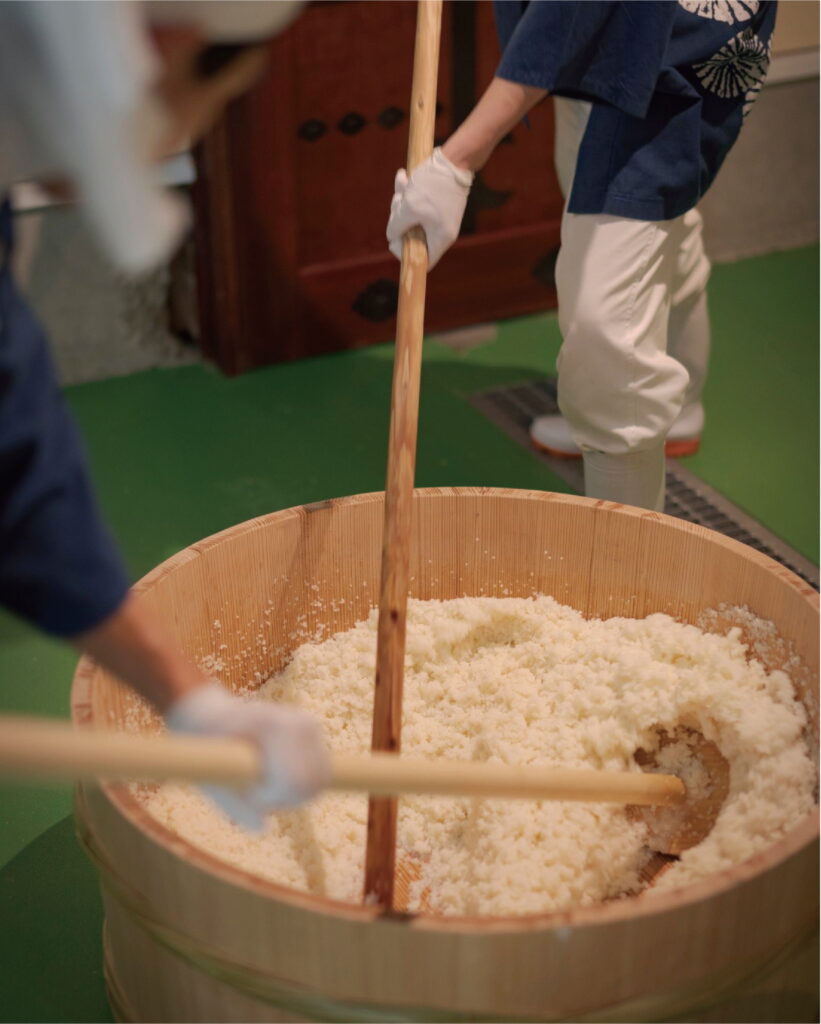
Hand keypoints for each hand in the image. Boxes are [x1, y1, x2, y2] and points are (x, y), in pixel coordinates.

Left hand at [165, 682, 330, 828]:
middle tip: (255, 791)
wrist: (214, 715)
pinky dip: (301, 788)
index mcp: (274, 726)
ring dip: (293, 795)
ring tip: (264, 784)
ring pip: (318, 783)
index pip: (296, 780)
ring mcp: (312, 727)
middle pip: (312, 785)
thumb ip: (234, 803)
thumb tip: (262, 828)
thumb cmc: (207, 745)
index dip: (274, 797)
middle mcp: (301, 723)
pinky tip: (277, 778)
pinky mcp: (316, 735)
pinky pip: (320, 776)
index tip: (251, 791)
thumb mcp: (209, 776)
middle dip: (285, 799)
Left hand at [386, 148, 472, 269]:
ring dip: (401, 200)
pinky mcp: (438, 203)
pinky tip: (403, 176)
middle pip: (413, 237)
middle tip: (398, 202)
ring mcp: (440, 217)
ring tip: (402, 181)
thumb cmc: (432, 186)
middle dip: (400, 219)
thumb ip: (396, 227)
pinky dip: (408, 192)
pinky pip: (417, 203)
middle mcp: (442, 231)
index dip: (405, 253)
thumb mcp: (409, 208)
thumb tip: (391, 237)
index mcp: (440, 239)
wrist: (454, 158)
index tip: (395, 239)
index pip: (423, 261)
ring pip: (412, 217)